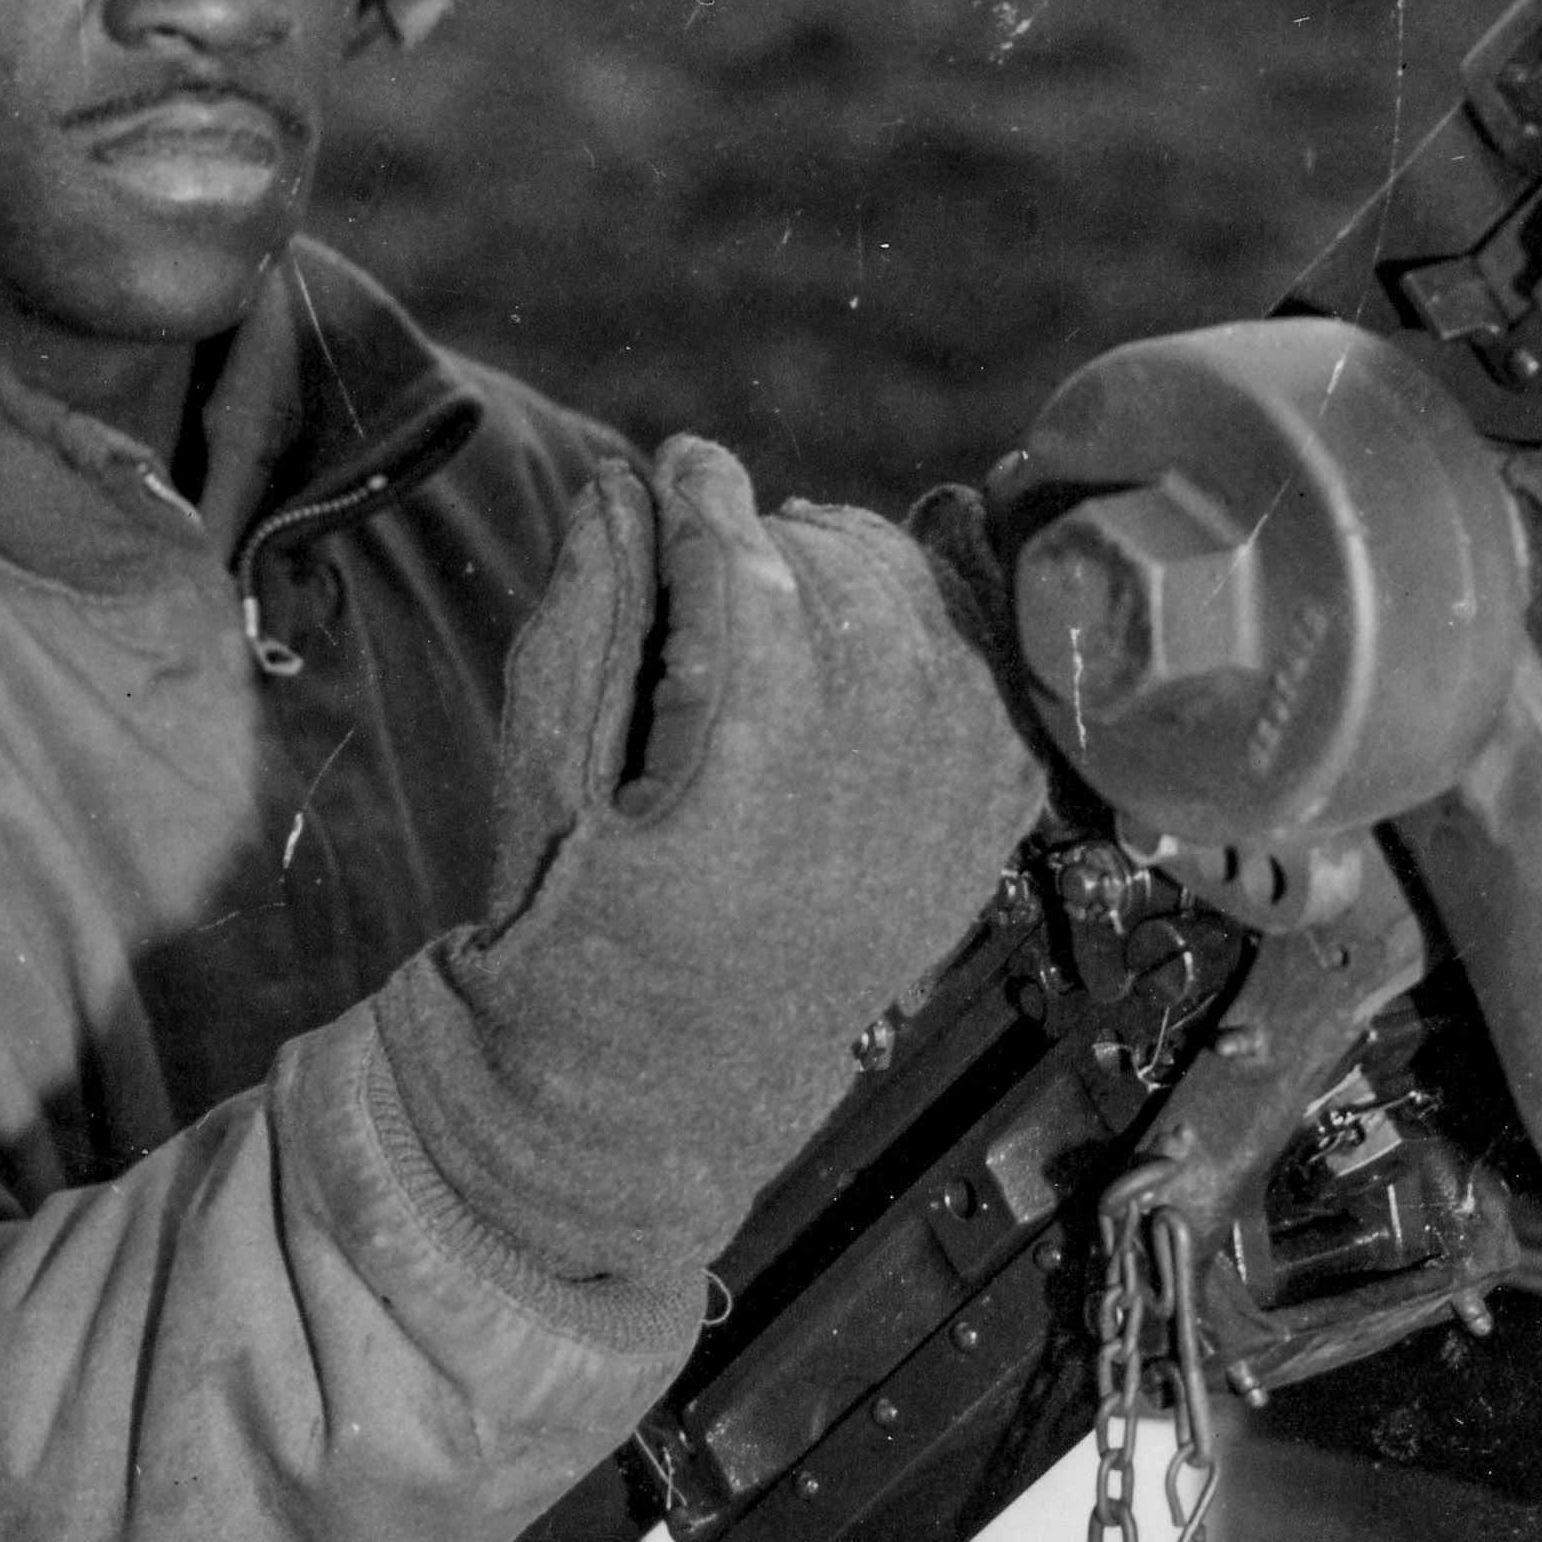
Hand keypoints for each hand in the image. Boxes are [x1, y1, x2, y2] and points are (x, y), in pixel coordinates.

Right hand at [373, 441, 1044, 1308]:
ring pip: (931, 606)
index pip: (746, 560)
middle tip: (722, 545)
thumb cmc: (577, 912)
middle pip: (845, 569)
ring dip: (861, 573)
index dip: (706, 493)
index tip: (682, 463)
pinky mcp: (988, 823)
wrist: (662, 1079)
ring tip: (792, 587)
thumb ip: (589, 605)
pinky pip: (996, 673)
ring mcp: (949, 800)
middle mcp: (874, 771)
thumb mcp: (545, 760)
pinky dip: (947, 632)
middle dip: (776, 538)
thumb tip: (626, 480)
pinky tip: (884, 632)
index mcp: (747, 757)